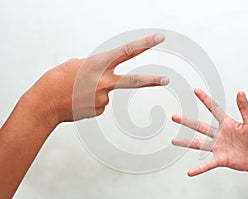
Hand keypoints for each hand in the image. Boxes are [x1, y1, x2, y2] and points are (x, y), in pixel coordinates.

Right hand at [24, 33, 168, 125]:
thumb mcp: (76, 65)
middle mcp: (104, 82)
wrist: (43, 104)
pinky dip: (91, 100)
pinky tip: (79, 100)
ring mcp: (103, 98)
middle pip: (134, 81)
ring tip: (77, 92)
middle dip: (151, 81)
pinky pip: (100, 102)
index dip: (145, 44)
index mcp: (98, 64)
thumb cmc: (57, 80)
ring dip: (95, 90)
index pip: (127, 51)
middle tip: (166, 79)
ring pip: (107, 92)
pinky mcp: (99, 110)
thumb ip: (96, 68)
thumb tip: (106, 76)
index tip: (159, 38)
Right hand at [171, 89, 247, 175]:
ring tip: (174, 141)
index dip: (205, 99)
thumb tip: (241, 92)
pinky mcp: (220, 159)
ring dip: (186, 142)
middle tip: (174, 117)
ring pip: (198, 144)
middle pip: (199, 126)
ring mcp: (218, 147)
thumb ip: (245, 108)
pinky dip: (199, 168)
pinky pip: (208, 164)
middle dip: (186, 121)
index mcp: (226, 123)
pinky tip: (190, 171)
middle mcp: (219, 134)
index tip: (196, 91)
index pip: (214, 109)